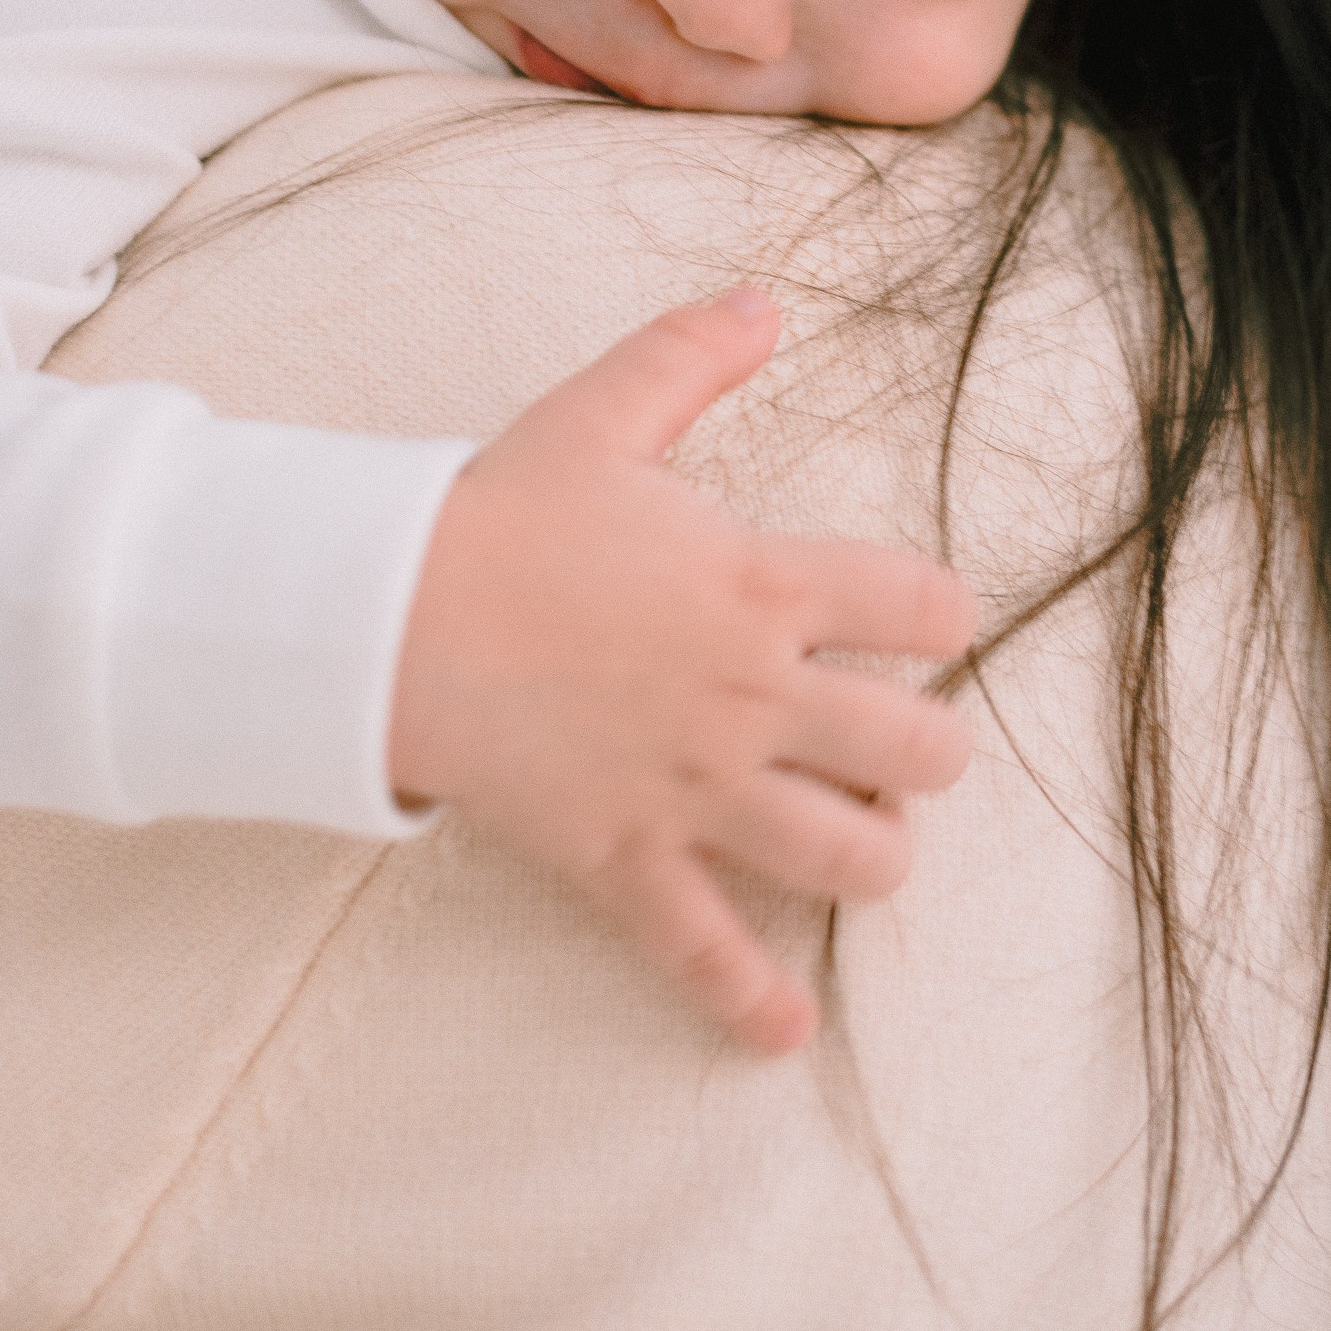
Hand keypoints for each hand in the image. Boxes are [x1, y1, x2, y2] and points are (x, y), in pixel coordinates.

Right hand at [387, 285, 975, 1055]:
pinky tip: (783, 1029)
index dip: (946, 613)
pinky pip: (704, 947)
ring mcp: (696, 786)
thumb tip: (763, 301)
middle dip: (931, 752)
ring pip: (848, 856)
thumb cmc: (496, 515)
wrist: (384, 615)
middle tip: (904, 743)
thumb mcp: (599, 416)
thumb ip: (690, 357)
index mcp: (763, 582)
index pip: (922, 604)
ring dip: (877, 856)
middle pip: (920, 749)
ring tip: (865, 839)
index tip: (934, 620)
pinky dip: (746, 1000)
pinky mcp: (627, 855)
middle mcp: (754, 694)